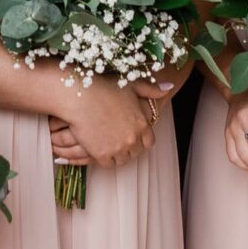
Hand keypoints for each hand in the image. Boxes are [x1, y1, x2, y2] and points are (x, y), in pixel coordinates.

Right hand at [49, 80, 166, 167]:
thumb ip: (151, 89)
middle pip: (135, 152)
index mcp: (142, 123)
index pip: (148, 142)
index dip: (140, 139)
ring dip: (116, 155)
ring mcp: (119, 148)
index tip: (130, 135)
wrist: (78, 96)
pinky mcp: (103, 155)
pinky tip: (98, 148)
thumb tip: (168, 87)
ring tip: (107, 144)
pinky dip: (104, 158)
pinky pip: (108, 164)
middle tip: (116, 140)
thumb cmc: (103, 86)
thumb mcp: (131, 84)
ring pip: (122, 160)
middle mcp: (133, 138)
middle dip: (128, 147)